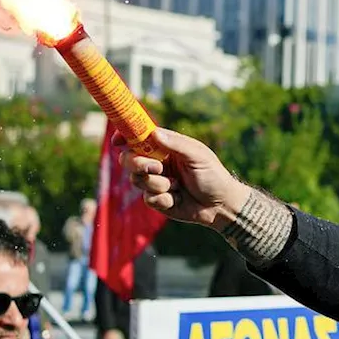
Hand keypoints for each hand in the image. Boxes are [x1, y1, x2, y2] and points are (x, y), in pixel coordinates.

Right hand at [122, 128, 250, 230]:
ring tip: (177, 186)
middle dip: (137, 163)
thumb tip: (154, 133)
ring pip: (137, 180)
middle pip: (129, 159)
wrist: (221, 205)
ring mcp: (155, 182)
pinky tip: (178, 199)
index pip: (139, 138)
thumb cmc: (213, 175)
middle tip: (157, 167)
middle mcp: (156, 162)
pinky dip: (164, 199)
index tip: (117, 140)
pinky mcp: (157, 200)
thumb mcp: (198, 155)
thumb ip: (176, 144)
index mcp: (165, 147)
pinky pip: (148, 198)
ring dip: (157, 183)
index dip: (125, 136)